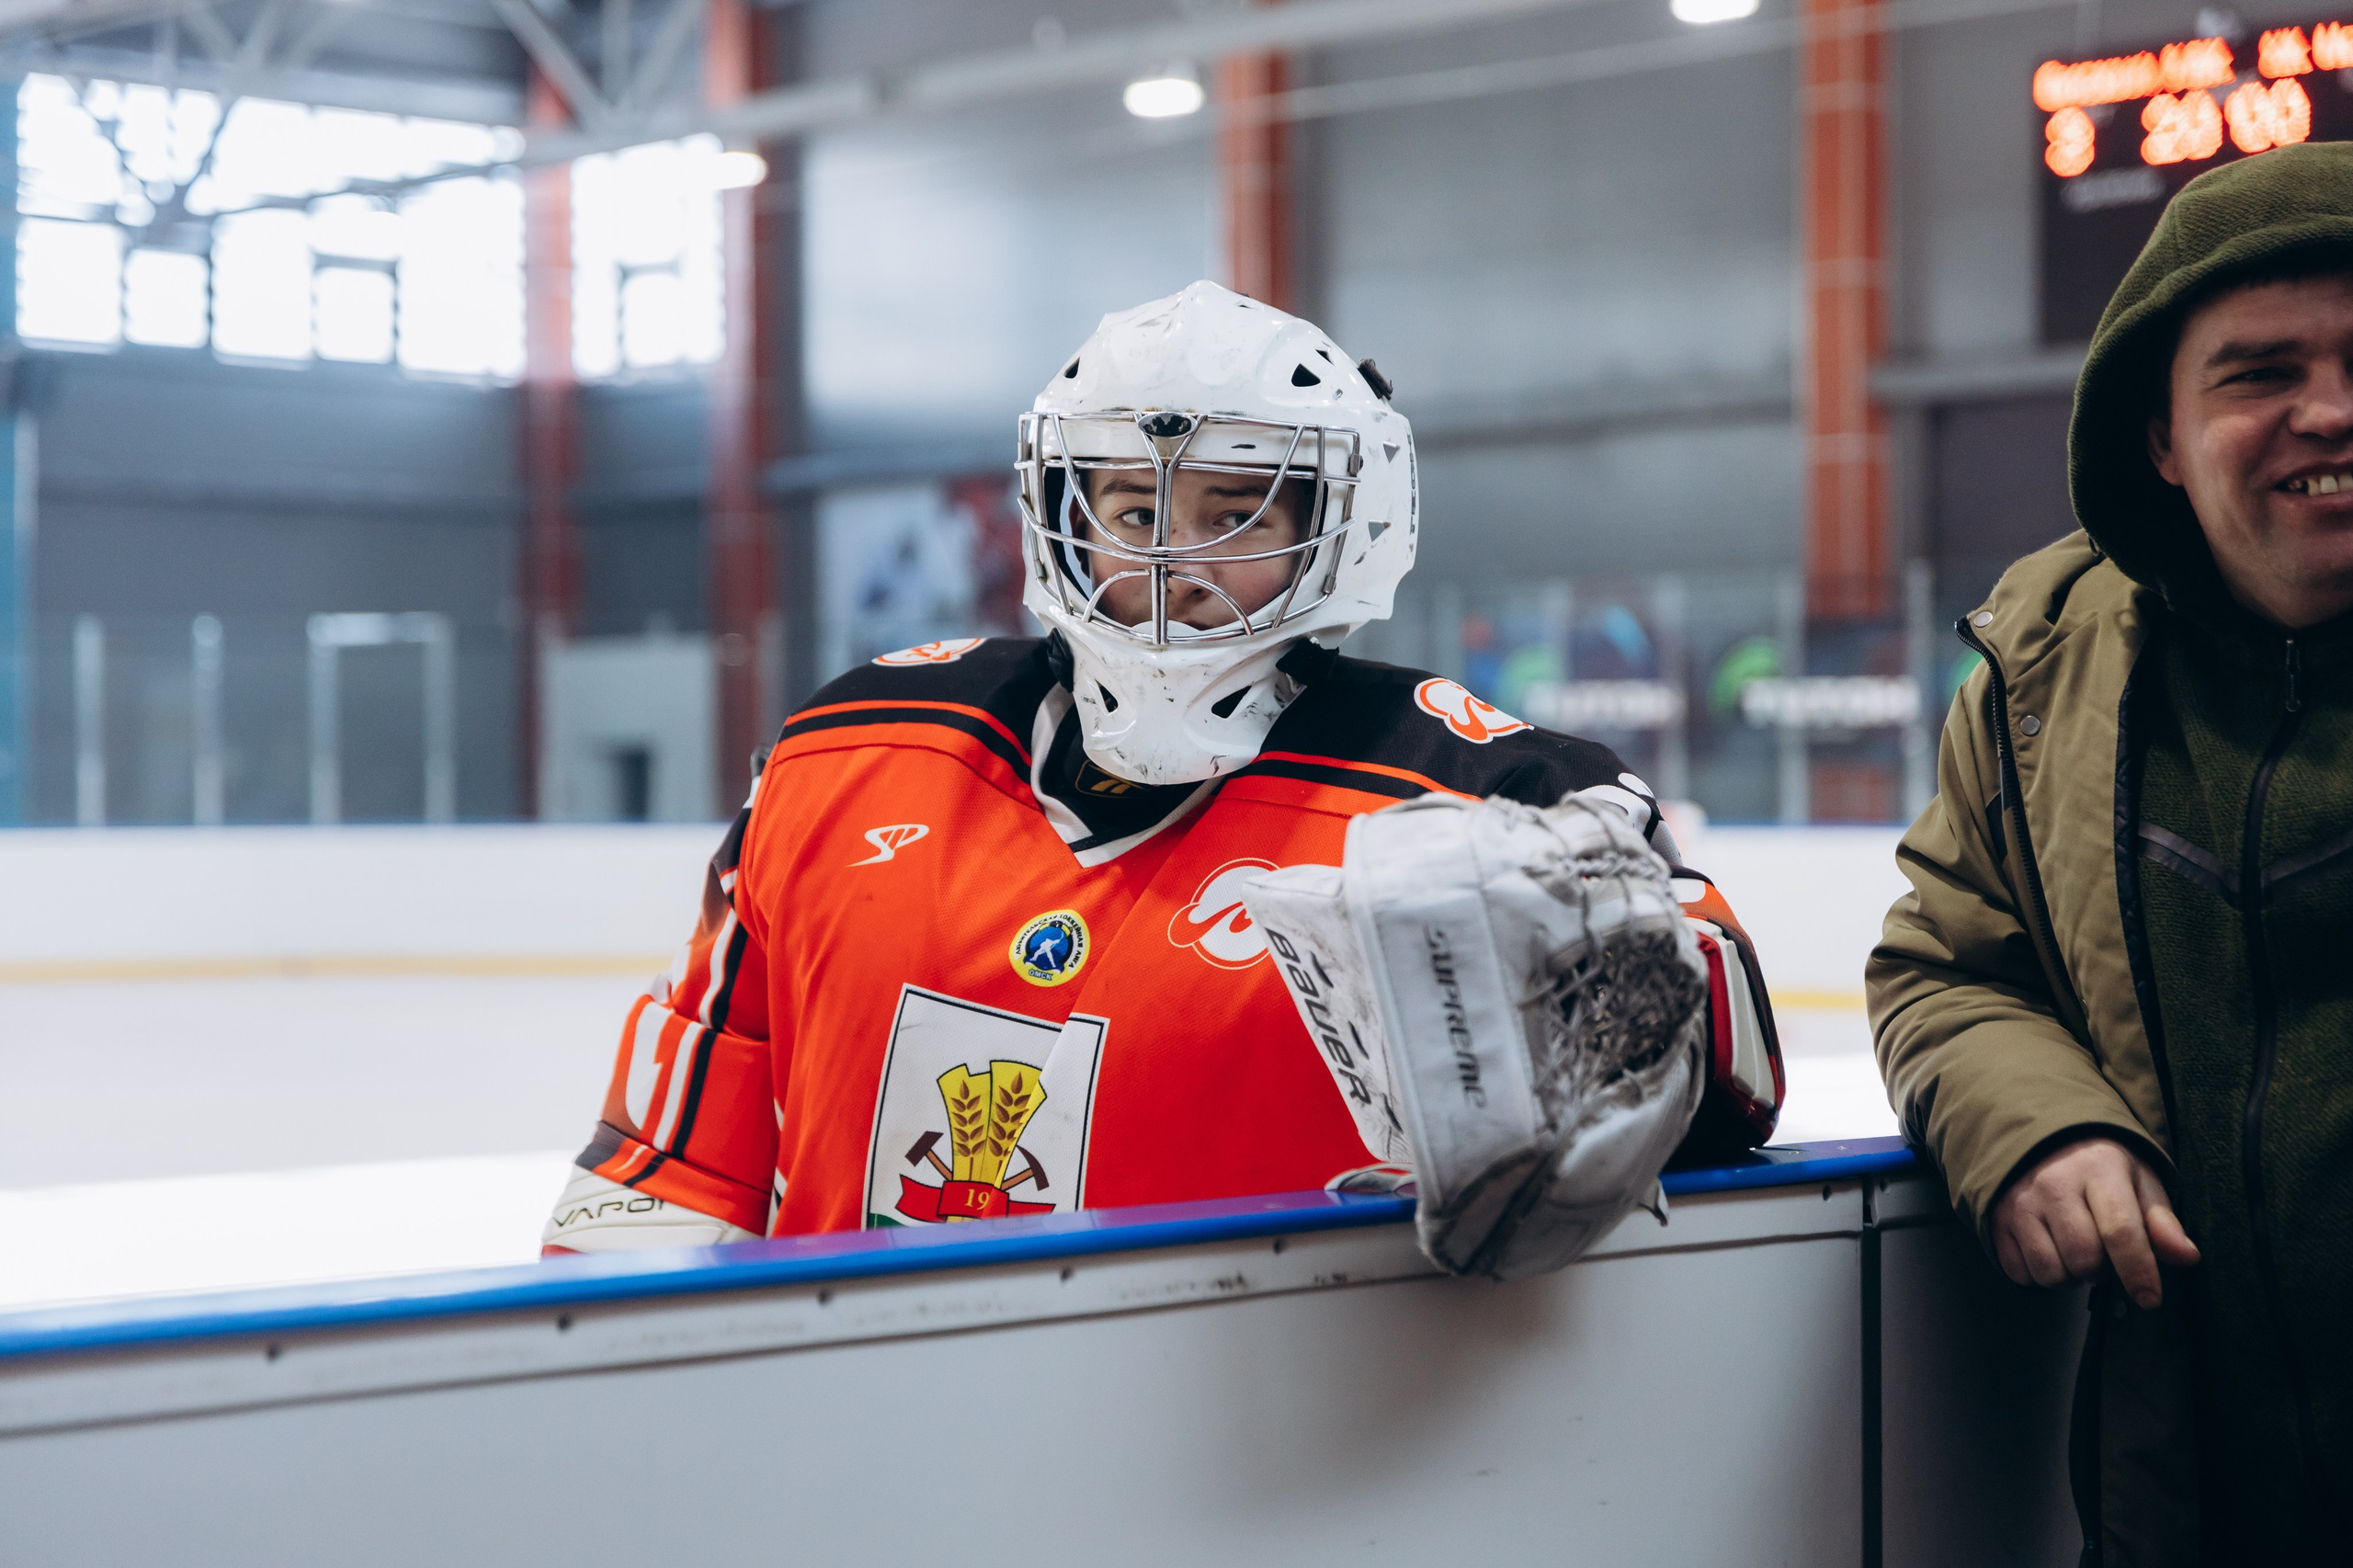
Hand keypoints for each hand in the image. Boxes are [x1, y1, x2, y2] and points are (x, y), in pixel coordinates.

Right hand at [1990, 1137, 2200, 1309]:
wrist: (2039, 1141)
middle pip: (2085, 1260)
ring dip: (2071, 1277)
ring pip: (2051, 1273)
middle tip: (2105, 1253)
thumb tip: (2186, 1257)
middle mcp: (2053, 1184)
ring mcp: (2020, 1203)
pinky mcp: (1997, 1221)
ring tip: (2076, 1252)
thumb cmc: (2099, 1168)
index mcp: (2098, 1169)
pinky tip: (2050, 1252)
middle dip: (2103, 1271)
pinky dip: (2040, 1275)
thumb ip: (2163, 1222)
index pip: (2120, 1230)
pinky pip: (2021, 1274)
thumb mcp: (2139, 1182)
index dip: (2138, 1271)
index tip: (2150, 1299)